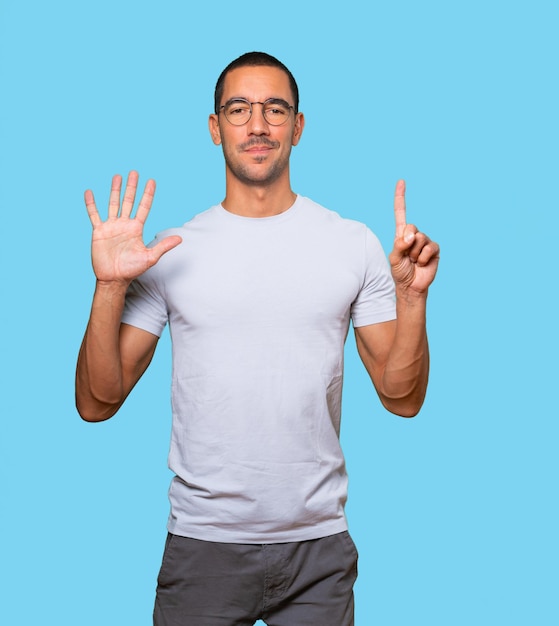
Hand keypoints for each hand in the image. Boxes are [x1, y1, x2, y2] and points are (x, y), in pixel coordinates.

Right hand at [84, 171, 181, 284]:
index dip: (148, 194)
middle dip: (132, 187)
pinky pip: (94, 214)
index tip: (152, 181)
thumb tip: (180, 238)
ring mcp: (111, 226)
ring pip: (113, 204)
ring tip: (117, 176)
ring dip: (115, 190)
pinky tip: (89, 192)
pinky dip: (91, 204)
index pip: (144, 207)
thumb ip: (163, 246)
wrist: (114, 278)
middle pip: (129, 201)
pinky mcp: (99, 231)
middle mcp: (124, 224)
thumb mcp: (150, 257)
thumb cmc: (132, 270)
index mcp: (136, 228)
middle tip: (134, 172)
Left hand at [389, 180, 438, 295]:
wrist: (411, 286)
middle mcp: (414, 235)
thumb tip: (411, 235)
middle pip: (411, 227)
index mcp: (401, 234)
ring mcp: (425, 241)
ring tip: (413, 261)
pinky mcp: (434, 249)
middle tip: (407, 256)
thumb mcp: (394, 258)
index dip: (401, 198)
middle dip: (407, 243)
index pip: (401, 213)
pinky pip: (429, 247)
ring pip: (419, 239)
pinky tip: (421, 264)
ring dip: (414, 254)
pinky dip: (422, 258)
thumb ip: (399, 244)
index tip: (401, 181)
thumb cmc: (400, 272)